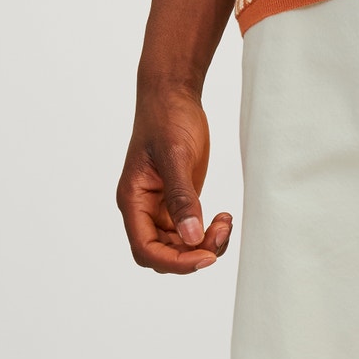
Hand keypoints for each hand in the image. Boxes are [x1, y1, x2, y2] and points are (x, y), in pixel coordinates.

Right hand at [117, 85, 232, 273]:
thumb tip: (191, 238)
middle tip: (220, 233)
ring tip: (225, 223)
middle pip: (163, 254)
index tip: (205, 256)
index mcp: (133, 199)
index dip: (175, 262)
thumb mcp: (176, 156)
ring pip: (180, 247)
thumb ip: (182, 198)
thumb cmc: (167, 118)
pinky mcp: (177, 204)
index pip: (146, 249)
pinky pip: (190, 233)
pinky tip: (223, 218)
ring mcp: (159, 208)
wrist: (172, 95)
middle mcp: (142, 209)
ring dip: (205, 244)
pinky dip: (208, 233)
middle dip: (192, 254)